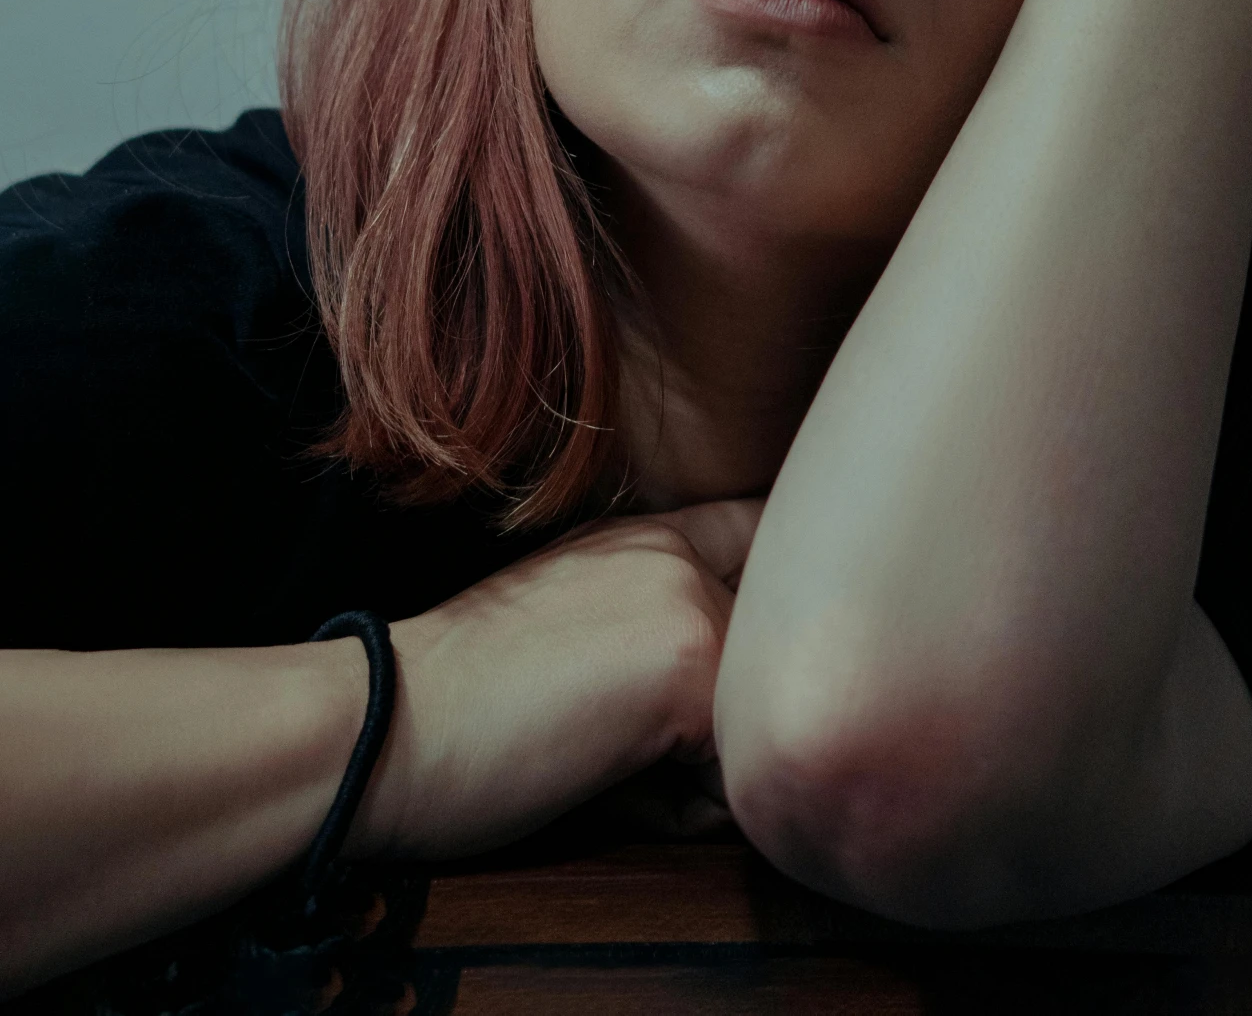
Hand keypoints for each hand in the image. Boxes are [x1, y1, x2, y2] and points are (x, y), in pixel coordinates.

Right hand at [347, 496, 761, 860]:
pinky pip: (731, 779)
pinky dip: (677, 811)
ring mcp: (693, 602)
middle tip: (612, 733)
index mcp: (645, 536)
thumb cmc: (460, 705)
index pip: (761, 534)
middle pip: (767, 663)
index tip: (758, 640)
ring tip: (600, 757)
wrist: (385, 726)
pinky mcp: (693, 669)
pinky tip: (600, 781)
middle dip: (715, 724)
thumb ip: (655, 622)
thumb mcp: (569, 621)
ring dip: (695, 772)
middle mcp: (679, 552)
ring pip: (751, 725)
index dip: (773, 594)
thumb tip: (745, 685)